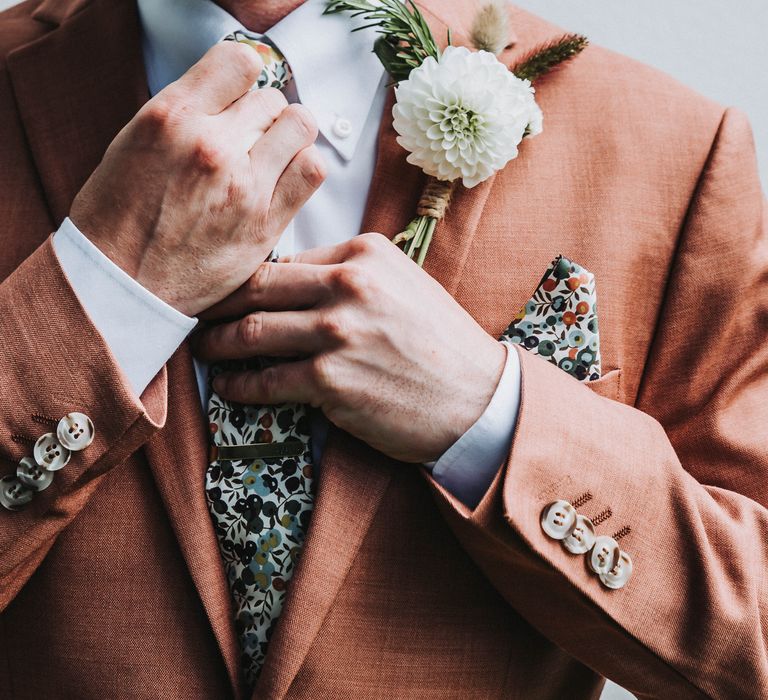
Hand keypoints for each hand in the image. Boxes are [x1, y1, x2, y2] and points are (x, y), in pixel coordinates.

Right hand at [70, 41, 325, 314]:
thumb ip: (185, 114)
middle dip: (261, 116)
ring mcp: (243, 186)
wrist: (123, 285)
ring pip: (299, 126)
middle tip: (247, 141)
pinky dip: (303, 167)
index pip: (238, 61)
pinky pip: (312, 171)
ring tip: (271, 157)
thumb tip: (230, 96)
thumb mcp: (134, 143)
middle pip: (270, 98)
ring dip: (289, 137)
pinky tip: (284, 180)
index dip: (242, 77)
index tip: (238, 97)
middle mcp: (211, 146)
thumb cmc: (120, 217)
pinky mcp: (265, 224)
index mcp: (171, 117)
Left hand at [191, 234, 505, 462]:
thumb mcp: (401, 284)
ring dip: (217, 346)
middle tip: (194, 316)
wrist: (476, 397)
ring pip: (251, 333)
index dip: (242, 277)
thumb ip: (348, 274)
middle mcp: (349, 286)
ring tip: (204, 352)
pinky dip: (240, 387)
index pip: (283, 261)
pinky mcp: (333, 381)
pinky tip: (229, 388)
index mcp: (364, 253)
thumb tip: (291, 279)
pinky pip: (267, 381)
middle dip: (215, 305)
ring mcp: (339, 333)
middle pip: (255, 288)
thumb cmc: (439, 342)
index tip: (222, 292)